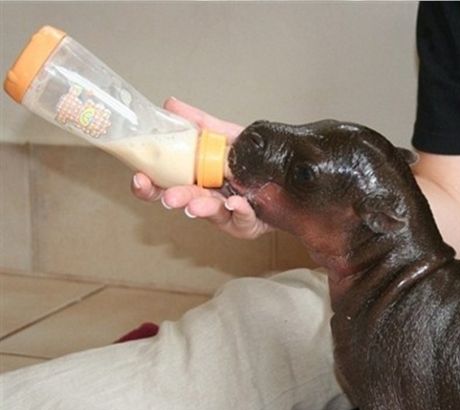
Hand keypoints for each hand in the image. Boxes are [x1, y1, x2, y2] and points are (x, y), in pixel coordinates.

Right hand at [130, 97, 271, 238]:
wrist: (288, 176)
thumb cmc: (253, 161)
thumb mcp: (226, 136)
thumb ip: (199, 124)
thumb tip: (171, 104)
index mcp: (195, 180)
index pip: (163, 186)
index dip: (149, 186)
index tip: (140, 178)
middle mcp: (206, 199)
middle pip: (184, 201)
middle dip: (175, 198)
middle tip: (169, 197)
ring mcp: (226, 214)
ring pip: (211, 212)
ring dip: (202, 207)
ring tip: (195, 205)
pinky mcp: (246, 223)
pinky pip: (242, 217)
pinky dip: (238, 209)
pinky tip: (235, 202)